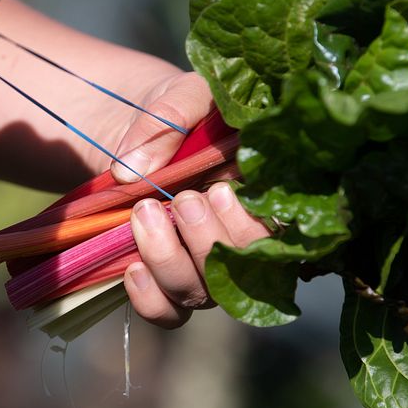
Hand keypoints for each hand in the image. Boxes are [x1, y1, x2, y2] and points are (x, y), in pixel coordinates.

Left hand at [110, 71, 268, 327]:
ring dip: (169, 260)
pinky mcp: (169, 281)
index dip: (249, 227)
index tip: (217, 190)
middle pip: (241, 275)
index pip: (277, 238)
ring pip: (200, 294)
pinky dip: (149, 299)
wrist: (146, 125)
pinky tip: (131, 266)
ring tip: (145, 212)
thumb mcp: (185, 94)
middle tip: (182, 199)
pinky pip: (168, 313)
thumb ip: (171, 117)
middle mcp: (243, 243)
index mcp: (267, 201)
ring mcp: (207, 267)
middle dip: (207, 240)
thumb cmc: (184, 110)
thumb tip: (132, 170)